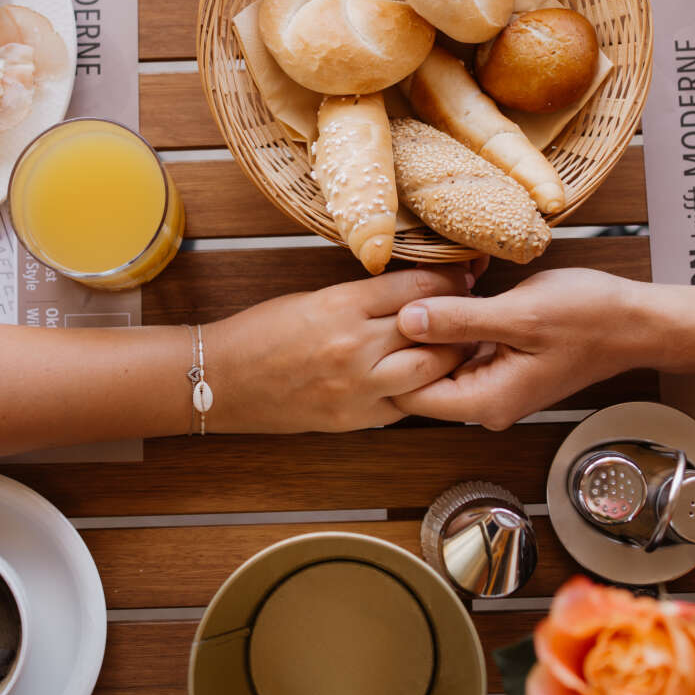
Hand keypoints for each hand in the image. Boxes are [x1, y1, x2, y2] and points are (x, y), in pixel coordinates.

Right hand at [205, 267, 474, 432]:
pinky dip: (423, 389)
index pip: (418, 288)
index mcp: (342, 306)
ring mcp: (358, 389)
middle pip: (434, 329)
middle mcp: (356, 348)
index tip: (465, 275)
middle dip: (462, 317)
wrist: (220, 381)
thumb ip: (364, 296)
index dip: (450, 280)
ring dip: (452, 356)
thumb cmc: (261, 332)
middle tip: (474, 307)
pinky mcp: (356, 419)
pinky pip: (407, 405)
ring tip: (460, 343)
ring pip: (431, 371)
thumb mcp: (314, 297)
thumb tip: (415, 288)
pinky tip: (430, 377)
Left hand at [393, 268, 641, 428]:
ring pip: (441, 359)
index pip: (410, 395)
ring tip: (450, 283)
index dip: (398, 355)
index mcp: (487, 401)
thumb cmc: (589, 318)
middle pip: (421, 377)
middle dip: (417, 334)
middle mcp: (486, 402)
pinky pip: (464, 347)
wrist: (636, 321)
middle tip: (425, 288)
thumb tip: (405, 320)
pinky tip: (468, 286)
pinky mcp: (501, 364)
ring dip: (439, 322)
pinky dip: (460, 319)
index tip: (400, 311)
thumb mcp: (519, 314)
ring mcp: (494, 384)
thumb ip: (458, 320)